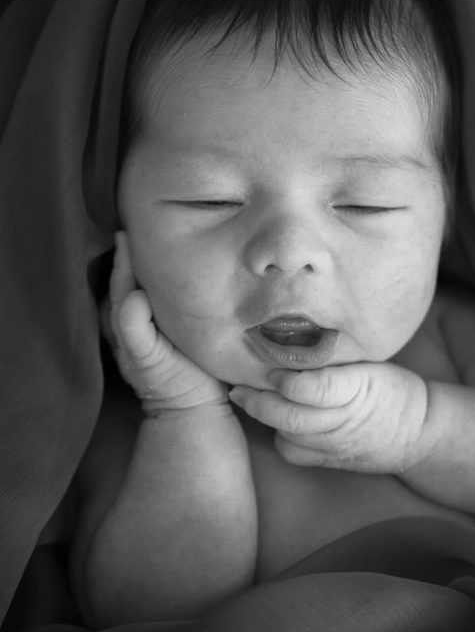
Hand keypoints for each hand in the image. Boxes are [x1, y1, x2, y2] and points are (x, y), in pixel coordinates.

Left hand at [102, 231, 228, 414]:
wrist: (195, 411)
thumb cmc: (174, 383)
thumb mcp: (149, 358)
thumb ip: (135, 327)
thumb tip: (134, 294)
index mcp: (123, 321)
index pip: (122, 278)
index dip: (126, 253)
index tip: (134, 226)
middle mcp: (131, 319)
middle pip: (128, 276)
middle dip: (133, 250)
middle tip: (144, 220)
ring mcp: (148, 324)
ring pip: (142, 283)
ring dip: (146, 261)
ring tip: (157, 236)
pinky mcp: (165, 328)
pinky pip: (158, 294)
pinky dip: (159, 277)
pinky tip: (172, 266)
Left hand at [229, 361, 429, 472]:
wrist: (418, 433)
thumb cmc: (393, 388)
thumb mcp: (373, 363)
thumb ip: (336, 356)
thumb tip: (293, 335)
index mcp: (359, 387)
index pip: (318, 389)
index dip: (288, 380)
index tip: (269, 365)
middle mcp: (345, 420)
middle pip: (294, 417)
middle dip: (260, 401)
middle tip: (238, 386)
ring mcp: (336, 444)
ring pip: (289, 436)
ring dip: (264, 417)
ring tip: (245, 397)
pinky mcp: (330, 460)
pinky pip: (293, 453)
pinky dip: (278, 437)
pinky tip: (271, 420)